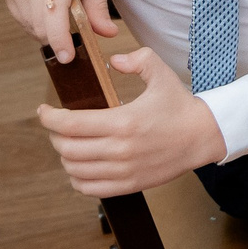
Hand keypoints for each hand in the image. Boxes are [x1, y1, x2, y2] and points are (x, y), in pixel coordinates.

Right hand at [3, 0, 115, 62]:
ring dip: (46, 28)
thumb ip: (97, 8)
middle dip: (58, 38)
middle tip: (76, 33)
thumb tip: (108, 34)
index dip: (61, 45)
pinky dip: (35, 19)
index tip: (69, 57)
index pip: (53, 26)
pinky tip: (49, 6)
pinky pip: (20, 16)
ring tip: (64, 10)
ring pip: (29, 26)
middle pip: (40, 30)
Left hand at [37, 48, 227, 197]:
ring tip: (70, 145)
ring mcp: (123, 170)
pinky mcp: (129, 184)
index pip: (70, 124)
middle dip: (55, 136)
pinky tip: (81, 166)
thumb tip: (113, 62)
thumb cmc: (180, 106)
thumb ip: (137, 60)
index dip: (49, 118)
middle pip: (67, 148)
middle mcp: (120, 149)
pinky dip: (77, 178)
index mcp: (124, 121)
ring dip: (66, 156)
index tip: (44, 111)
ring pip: (74, 169)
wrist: (204, 136)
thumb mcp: (162, 74)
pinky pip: (89, 188)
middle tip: (58, 127)